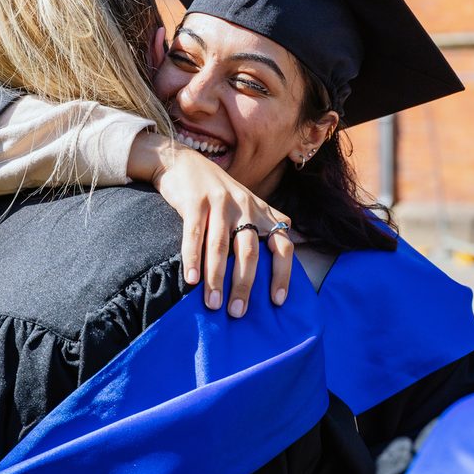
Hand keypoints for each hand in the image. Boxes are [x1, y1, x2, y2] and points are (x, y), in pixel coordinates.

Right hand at [130, 134, 292, 316]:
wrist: (183, 162)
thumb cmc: (217, 192)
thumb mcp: (247, 203)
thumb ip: (265, 223)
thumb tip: (289, 249)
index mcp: (261, 211)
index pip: (283, 244)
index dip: (283, 274)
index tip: (276, 301)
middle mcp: (245, 207)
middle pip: (250, 252)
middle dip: (245, 285)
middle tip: (238, 312)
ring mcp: (220, 203)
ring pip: (222, 247)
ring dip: (217, 278)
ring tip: (214, 304)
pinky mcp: (196, 201)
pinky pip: (195, 236)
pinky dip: (193, 259)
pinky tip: (191, 280)